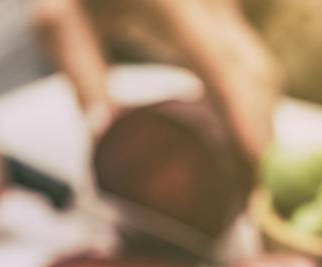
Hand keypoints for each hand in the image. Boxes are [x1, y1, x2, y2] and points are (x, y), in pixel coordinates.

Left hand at [31, 0, 280, 159]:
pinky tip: (239, 141)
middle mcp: (208, 3)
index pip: (222, 68)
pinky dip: (253, 106)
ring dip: (263, 122)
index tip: (257, 165)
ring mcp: (219, 8)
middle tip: (253, 192)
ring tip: (247, 176)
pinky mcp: (220, 16)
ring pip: (262, 70)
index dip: (245, 119)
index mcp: (171, 3)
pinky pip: (250, 64)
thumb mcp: (58, 17)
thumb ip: (81, 71)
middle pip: (257, 73)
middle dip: (263, 133)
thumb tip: (104, 133)